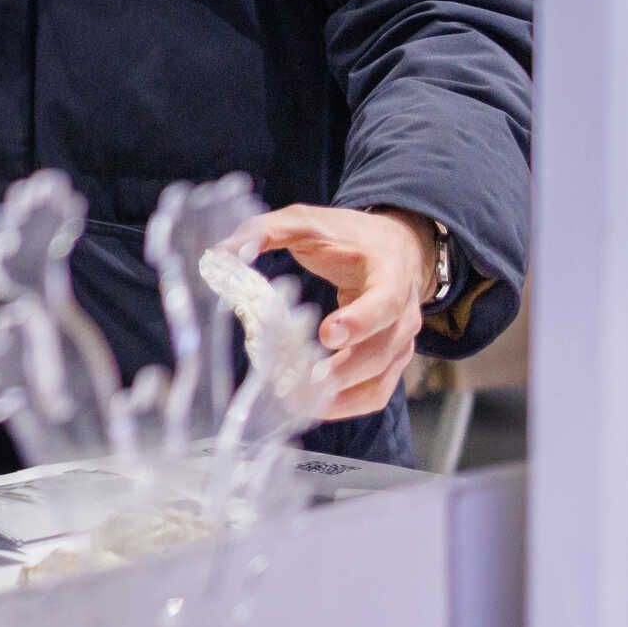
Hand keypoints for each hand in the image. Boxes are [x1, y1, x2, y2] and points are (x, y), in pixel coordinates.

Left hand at [235, 204, 436, 419]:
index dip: (359, 322)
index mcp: (390, 273)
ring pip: (377, 382)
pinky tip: (311, 406)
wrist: (397, 249)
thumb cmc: (348, 235)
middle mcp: (403, 314)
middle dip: (339, 373)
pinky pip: (374, 394)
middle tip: (294, 384)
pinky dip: (345, 406)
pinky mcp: (392, 362)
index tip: (326, 335)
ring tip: (293, 401)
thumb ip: (267, 230)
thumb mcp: (308, 221)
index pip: (384, 303)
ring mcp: (400, 342)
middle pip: (379, 352)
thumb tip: (224, 251)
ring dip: (338, 398)